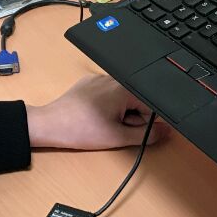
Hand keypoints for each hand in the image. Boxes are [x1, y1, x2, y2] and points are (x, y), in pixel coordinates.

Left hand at [25, 74, 170, 150]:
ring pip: (123, 98)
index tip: (130, 130)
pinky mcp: (89, 82)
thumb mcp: (118, 137)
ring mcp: (100, 79)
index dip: (144, 123)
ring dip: (119, 113)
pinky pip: (107, 94)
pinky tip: (94, 116)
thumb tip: (166, 131)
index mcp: (125, 89)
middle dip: (131, 117)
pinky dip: (106, 106)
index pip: (151, 106)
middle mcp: (114, 79)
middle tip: (113, 129)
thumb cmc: (80, 130)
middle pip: (137, 100)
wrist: (50, 125)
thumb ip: (147, 134)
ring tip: (101, 123)